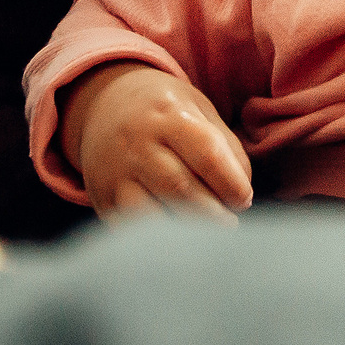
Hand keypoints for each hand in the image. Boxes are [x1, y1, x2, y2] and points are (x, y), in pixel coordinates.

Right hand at [59, 61, 253, 222]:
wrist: (105, 102)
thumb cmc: (166, 112)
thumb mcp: (199, 111)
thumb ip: (226, 148)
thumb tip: (241, 193)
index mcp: (169, 114)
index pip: (207, 154)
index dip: (231, 184)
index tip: (242, 200)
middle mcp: (137, 142)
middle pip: (180, 188)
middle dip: (212, 214)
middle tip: (229, 224)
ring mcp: (115, 171)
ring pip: (150, 214)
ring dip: (184, 232)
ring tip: (204, 235)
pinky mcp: (102, 196)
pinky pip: (128, 229)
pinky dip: (154, 241)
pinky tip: (174, 239)